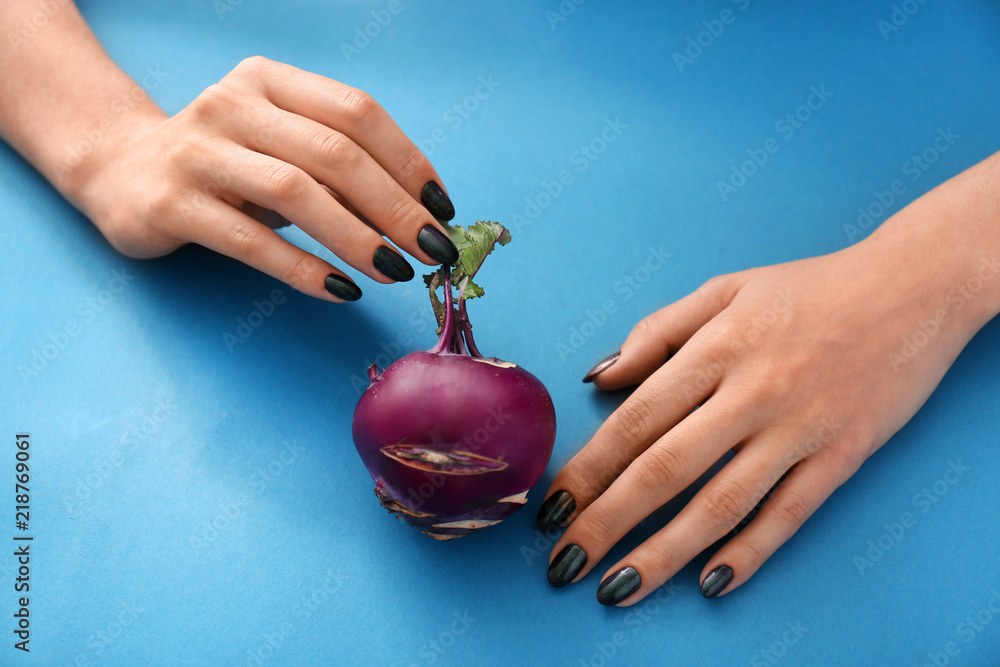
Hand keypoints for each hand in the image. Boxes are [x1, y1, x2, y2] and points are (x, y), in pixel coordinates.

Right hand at [74, 56, 457, 301]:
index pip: (356, 112)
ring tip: (396, 271)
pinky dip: (304, 268)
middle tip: (432, 250)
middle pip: (333, 152)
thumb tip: (418, 215)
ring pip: (294, 193)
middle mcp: (232, 104)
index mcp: (270, 79)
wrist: (120, 169)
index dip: (408, 162)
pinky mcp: (169, 204)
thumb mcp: (281, 145)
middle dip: (394, 206)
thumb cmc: (228, 161)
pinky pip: (250, 241)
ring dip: (357, 237)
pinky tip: (342, 289)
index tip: (443, 209)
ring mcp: (197, 152)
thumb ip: (338, 167)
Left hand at [536, 213, 996, 603]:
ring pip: (720, 504)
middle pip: (664, 469)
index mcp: (716, 347)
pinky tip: (709, 583)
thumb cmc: (808, 288)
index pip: (634, 421)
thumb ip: (657, 332)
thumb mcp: (725, 288)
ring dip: (663, 552)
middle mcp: (752, 392)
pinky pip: (788, 514)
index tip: (551, 506)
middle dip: (606, 521)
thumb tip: (600, 378)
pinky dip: (748, 553)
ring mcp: (799, 428)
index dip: (588, 469)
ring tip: (618, 587)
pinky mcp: (842, 455)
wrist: (912, 286)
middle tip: (565, 562)